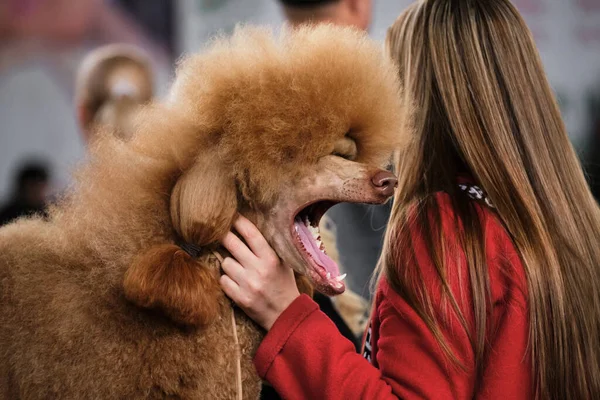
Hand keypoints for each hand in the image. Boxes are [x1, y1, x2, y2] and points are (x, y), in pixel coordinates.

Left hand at [220, 215, 299, 329]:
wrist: (286, 314)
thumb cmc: (284, 284)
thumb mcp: (283, 262)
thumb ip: (269, 247)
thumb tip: (249, 228)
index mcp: (271, 258)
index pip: (250, 233)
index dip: (238, 222)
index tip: (232, 216)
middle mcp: (258, 269)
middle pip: (231, 243)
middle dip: (224, 236)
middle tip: (220, 232)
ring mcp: (248, 284)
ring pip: (225, 263)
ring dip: (228, 263)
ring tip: (237, 267)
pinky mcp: (240, 298)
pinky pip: (223, 280)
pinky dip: (227, 279)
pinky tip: (235, 281)